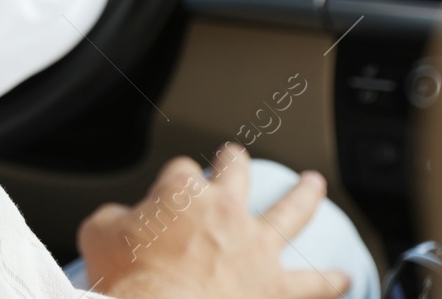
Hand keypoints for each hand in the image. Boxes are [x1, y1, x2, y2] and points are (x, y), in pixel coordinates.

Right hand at [76, 144, 349, 298]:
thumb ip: (112, 219)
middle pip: (237, 172)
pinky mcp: (275, 287)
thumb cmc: (128, 280)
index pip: (180, 170)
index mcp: (181, 193)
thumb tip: (118, 222)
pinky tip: (344, 277)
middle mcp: (225, 211)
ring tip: (313, 184)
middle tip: (236, 156)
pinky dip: (330, 280)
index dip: (172, 182)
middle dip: (236, 161)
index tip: (165, 198)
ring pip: (290, 212)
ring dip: (304, 196)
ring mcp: (255, 247)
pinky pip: (313, 282)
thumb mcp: (97, 234)